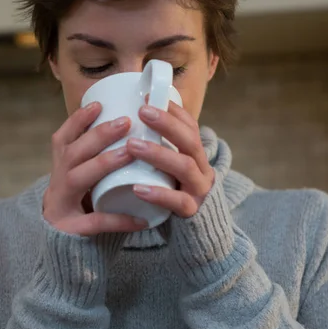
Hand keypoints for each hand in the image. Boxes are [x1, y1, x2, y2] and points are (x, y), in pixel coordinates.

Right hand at [43, 102, 148, 235]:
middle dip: (97, 135)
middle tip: (125, 121)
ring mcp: (60, 207)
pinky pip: (94, 223)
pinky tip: (140, 219)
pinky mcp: (70, 231)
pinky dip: (118, 220)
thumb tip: (134, 131)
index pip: (63, 139)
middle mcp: (56, 184)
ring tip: (129, 153)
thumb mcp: (84, 179)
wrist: (63, 250)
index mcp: (60, 169)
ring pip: (76, 179)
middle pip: (71, 153)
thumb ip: (98, 160)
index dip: (77, 121)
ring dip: (103, 163)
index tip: (98, 104)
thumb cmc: (82, 207)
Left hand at [126, 102, 214, 217]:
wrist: (196, 233)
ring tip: (132, 145)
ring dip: (158, 154)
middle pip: (190, 141)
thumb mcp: (169, 167)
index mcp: (195, 154)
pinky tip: (138, 188)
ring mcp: (199, 190)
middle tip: (142, 111)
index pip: (190, 126)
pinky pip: (178, 202)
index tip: (148, 96)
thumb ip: (157, 147)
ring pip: (184, 168)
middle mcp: (202, 168)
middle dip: (167, 124)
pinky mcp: (192, 212)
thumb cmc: (174, 192)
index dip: (172, 110)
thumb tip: (125, 118)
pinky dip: (159, 194)